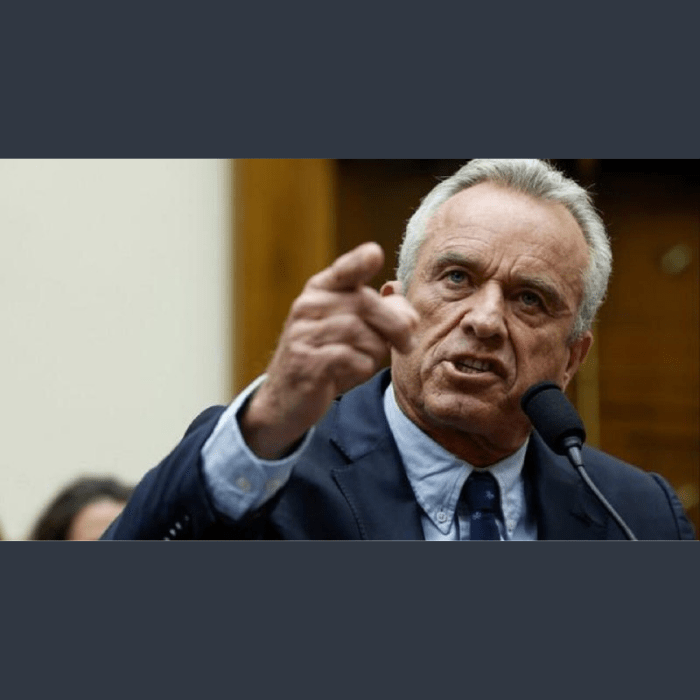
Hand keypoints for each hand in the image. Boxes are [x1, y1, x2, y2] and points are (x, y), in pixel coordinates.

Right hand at [240, 242, 417, 458]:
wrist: (285, 401)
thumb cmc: (326, 361)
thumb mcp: (350, 332)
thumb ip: (375, 310)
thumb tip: (396, 288)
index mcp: (318, 291)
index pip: (343, 269)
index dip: (360, 261)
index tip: (375, 254)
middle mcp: (307, 306)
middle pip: (366, 303)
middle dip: (397, 324)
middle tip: (408, 344)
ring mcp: (303, 333)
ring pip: (362, 333)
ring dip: (377, 351)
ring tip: (369, 361)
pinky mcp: (306, 362)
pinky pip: (352, 358)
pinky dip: (363, 368)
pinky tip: (354, 373)